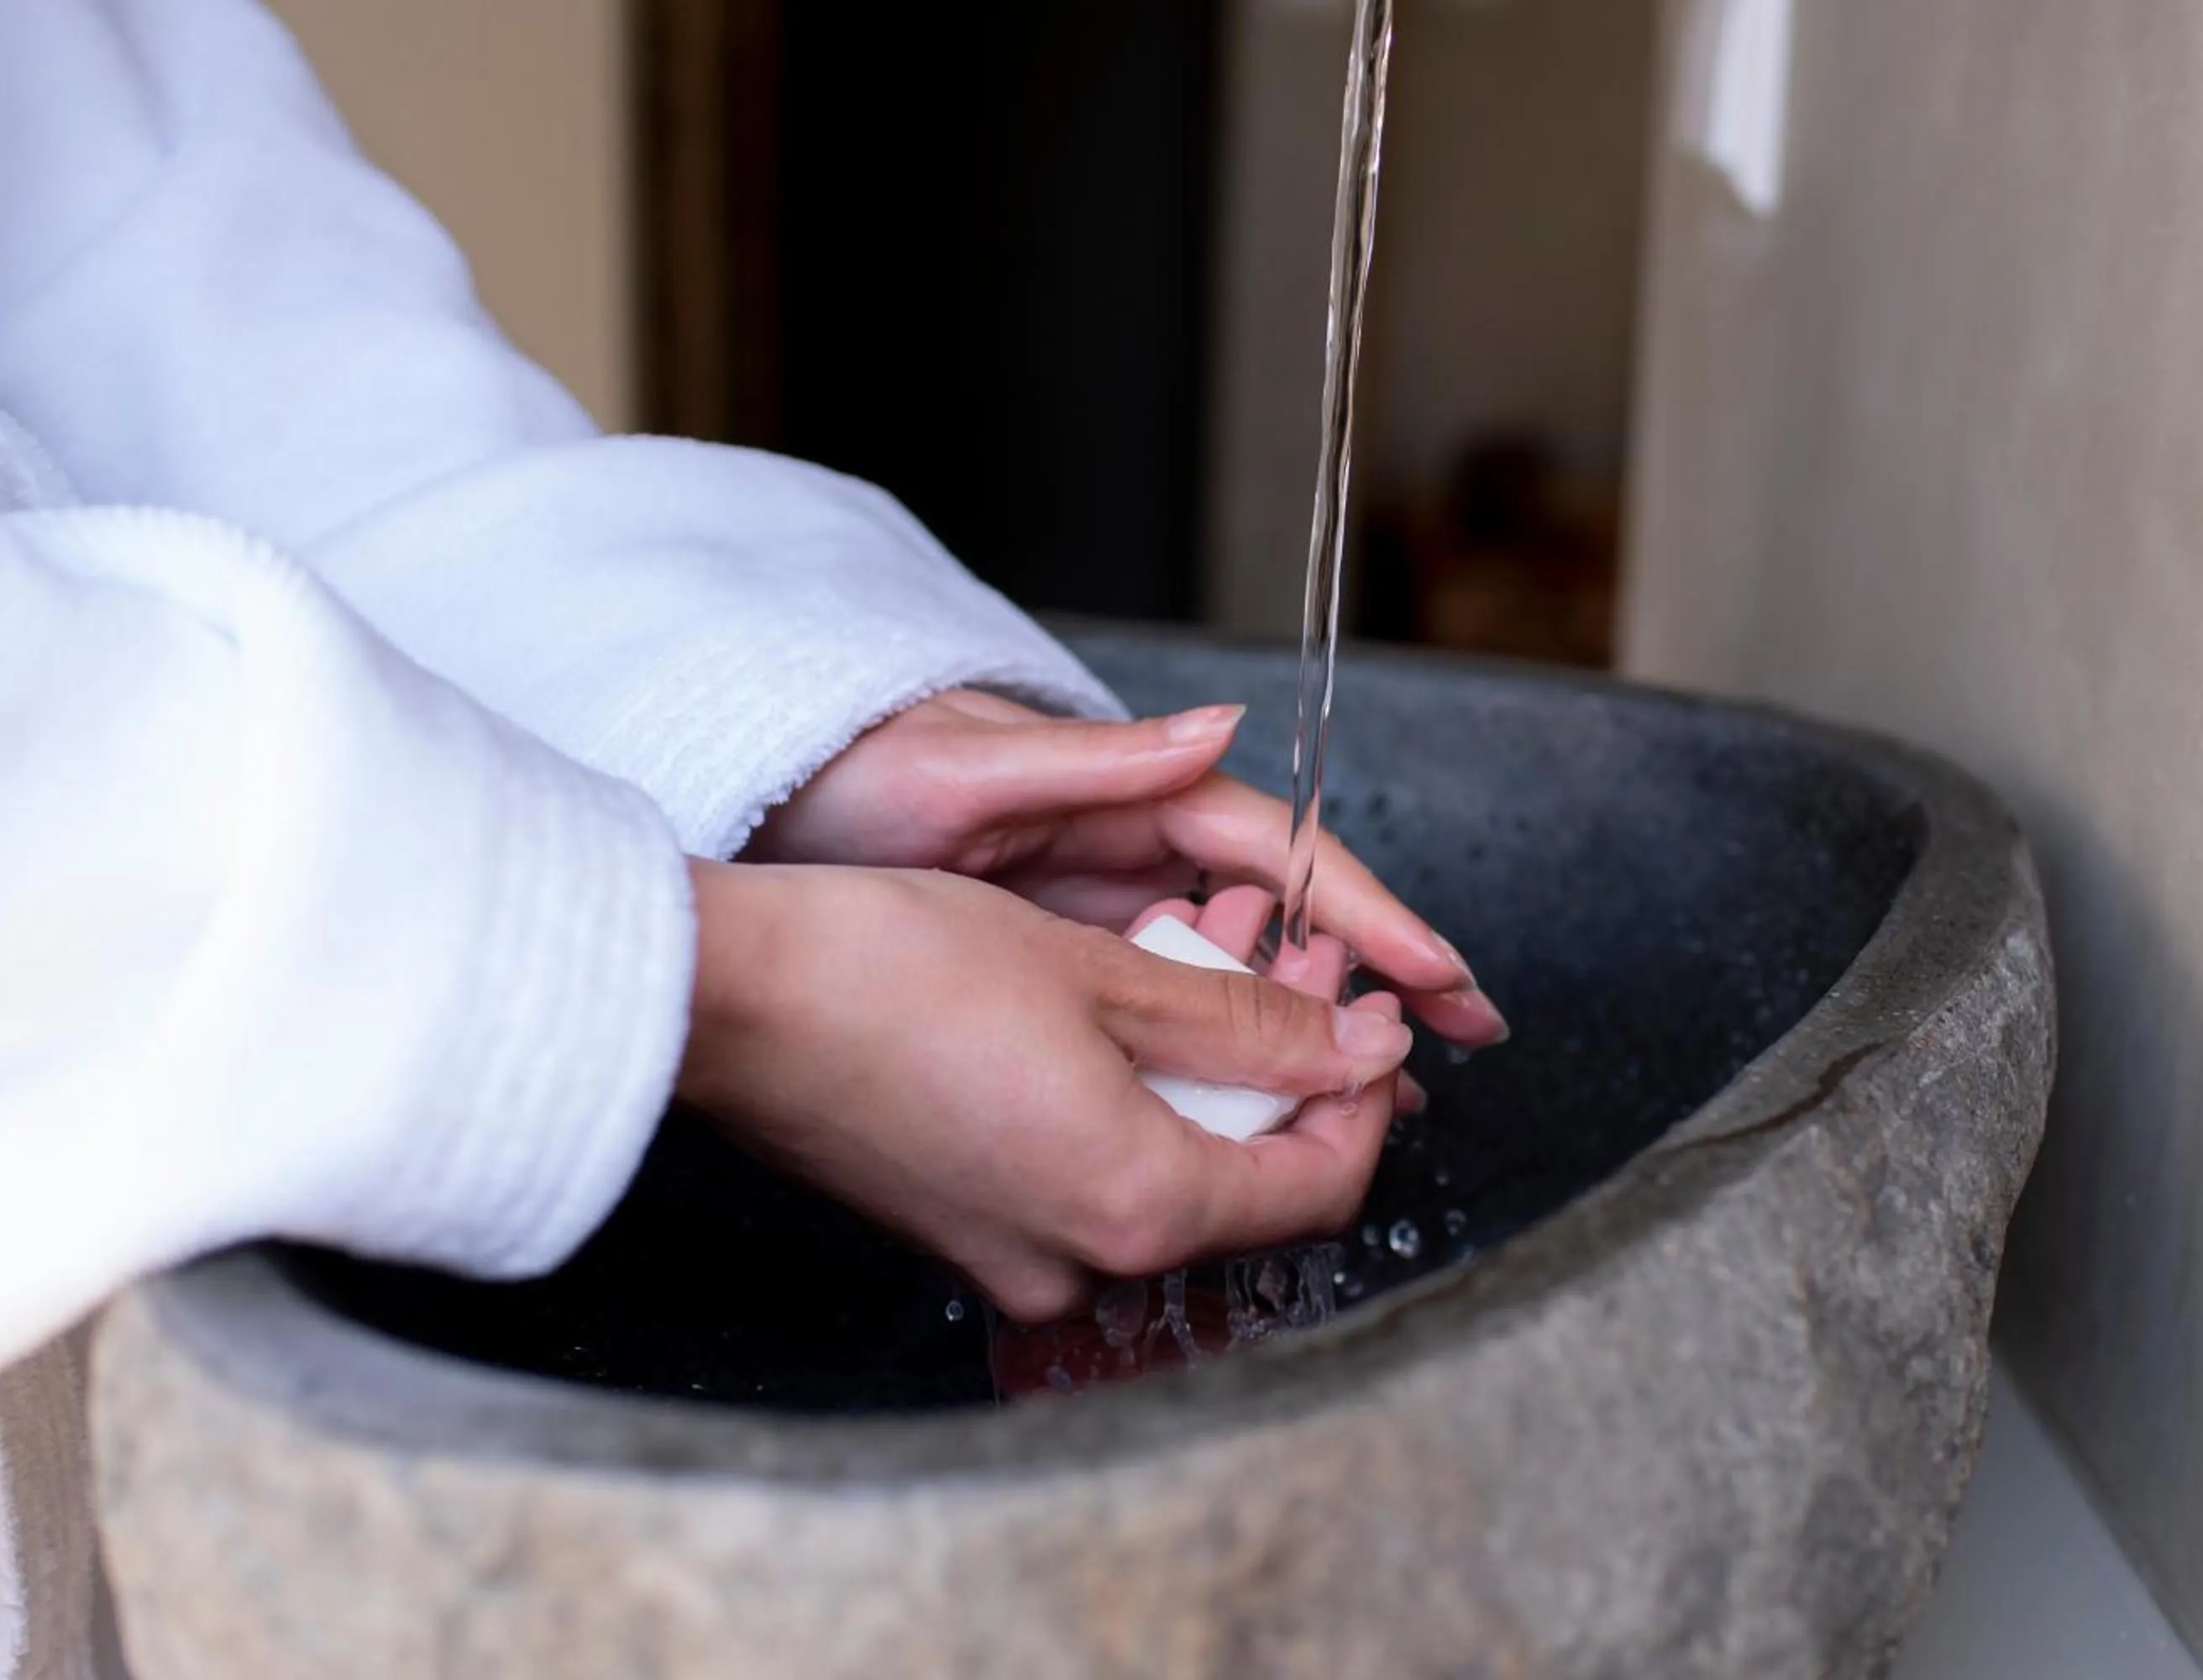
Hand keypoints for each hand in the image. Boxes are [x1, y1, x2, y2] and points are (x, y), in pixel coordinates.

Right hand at [679, 861, 1414, 1320]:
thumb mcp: (1101, 971)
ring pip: (1163, 1184)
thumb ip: (1245, 1021)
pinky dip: (1126, 1112)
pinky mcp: (963, 1234)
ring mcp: (1012, 1260)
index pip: (1318, 1191)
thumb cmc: (893, 969)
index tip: (1368, 1022)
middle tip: (1291, 970)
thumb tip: (1351, 1042)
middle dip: (1284, 1080)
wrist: (733, 998)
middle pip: (1244, 1194)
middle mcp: (1078, 1261)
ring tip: (1202, 967)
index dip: (1365, 1103)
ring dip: (1204, 1085)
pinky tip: (1114, 1021)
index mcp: (1134, 1205)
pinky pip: (1085, 1187)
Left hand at [746, 689, 1507, 1046]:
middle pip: (1276, 929)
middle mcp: (1125, 867)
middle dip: (1366, 984)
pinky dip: (1215, 1070)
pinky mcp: (1056, 990)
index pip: (1279, 858)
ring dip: (1302, 1037)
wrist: (752, 886)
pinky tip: (1253, 1117)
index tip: (1437, 974)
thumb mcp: (965, 775)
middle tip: (1450, 1042)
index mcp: (1125, 805)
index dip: (1367, 916)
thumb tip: (1223, 729)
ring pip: (1228, 990)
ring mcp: (1095, 933)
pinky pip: (1160, 1034)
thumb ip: (1099, 762)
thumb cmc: (848, 787)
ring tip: (1380, 1095)